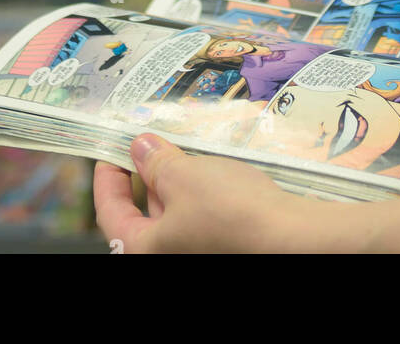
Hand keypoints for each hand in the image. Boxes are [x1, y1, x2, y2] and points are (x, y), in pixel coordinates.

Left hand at [94, 133, 399, 253]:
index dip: (106, 180)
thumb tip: (138, 148)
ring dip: (178, 182)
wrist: (293, 239)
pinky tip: (215, 170)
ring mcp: (200, 254)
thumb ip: (156, 162)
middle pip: (146, 217)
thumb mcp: (185, 176)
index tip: (109, 153)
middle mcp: (171, 258)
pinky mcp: (228, 247)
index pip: (111, 216)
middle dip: (148, 176)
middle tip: (152, 141)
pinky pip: (203, 220)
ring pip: (177, 216)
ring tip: (186, 148)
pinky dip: (202, 194)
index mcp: (146, 252)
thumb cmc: (231, 212)